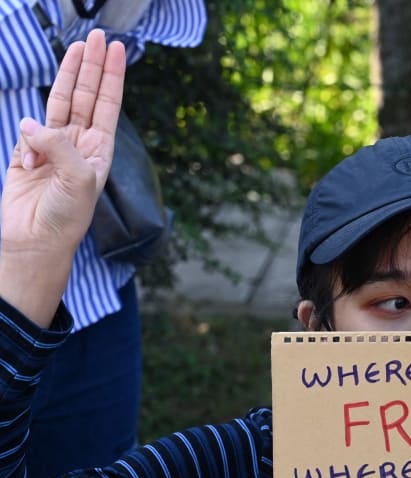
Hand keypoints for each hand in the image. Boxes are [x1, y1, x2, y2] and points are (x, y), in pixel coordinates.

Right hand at [0, 29, 124, 325]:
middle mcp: (79, 145)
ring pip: (59, 103)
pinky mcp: (27, 154)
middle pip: (86, 95)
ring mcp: (52, 147)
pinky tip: (33, 153)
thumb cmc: (66, 218)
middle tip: (99, 37)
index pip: (107, 105)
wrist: (36, 242)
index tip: (118, 50)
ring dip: (68, 75)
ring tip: (78, 47)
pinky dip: (29, 135)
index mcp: (99, 151)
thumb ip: (59, 147)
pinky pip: (27, 133)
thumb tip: (33, 124)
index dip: (112, 77)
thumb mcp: (77, 180)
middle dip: (93, 66)